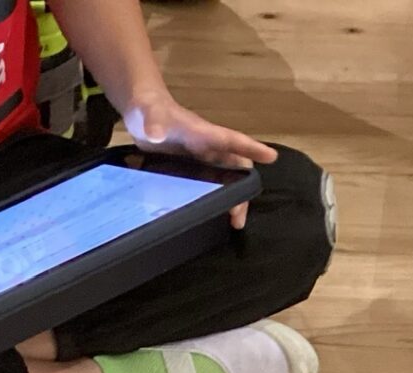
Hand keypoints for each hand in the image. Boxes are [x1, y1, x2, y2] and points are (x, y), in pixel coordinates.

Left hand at [122, 93, 275, 228]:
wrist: (140, 113)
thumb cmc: (149, 108)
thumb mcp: (149, 114)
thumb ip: (153, 122)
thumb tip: (155, 134)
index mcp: (203, 133)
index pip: (233, 141)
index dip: (253, 148)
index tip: (272, 158)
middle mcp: (206, 147)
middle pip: (235, 167)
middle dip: (243, 190)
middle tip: (239, 218)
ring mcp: (199, 159)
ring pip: (224, 178)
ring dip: (231, 198)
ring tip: (231, 223)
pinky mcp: (188, 169)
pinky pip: (207, 184)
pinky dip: (214, 198)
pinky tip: (211, 216)